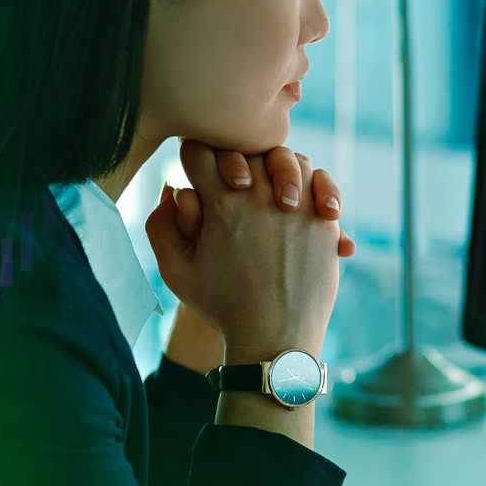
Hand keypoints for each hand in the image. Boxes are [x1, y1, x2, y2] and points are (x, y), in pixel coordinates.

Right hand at [145, 140, 348, 361]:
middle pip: (245, 147)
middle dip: (234, 157)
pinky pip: (322, 180)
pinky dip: (313, 182)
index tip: (199, 172)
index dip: (194, 156)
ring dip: (276, 167)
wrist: (274, 337)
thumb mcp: (176, 272)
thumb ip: (161, 226)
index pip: (199, 149)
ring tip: (269, 191)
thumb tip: (172, 188)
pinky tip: (301, 200)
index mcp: (219, 204)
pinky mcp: (323, 220)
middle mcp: (259, 196)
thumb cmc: (223, 307)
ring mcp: (296, 206)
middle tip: (233, 182)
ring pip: (287, 157)